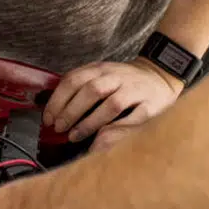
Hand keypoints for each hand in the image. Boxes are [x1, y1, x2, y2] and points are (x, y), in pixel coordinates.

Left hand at [43, 60, 182, 143]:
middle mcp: (116, 76)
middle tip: (58, 129)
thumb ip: (79, 88)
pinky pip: (133, 118)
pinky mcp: (151, 105)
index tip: (48, 118)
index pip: (73, 80)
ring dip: (90, 122)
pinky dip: (116, 129)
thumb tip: (53, 110)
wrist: (160, 74)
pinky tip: (102, 139)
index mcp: (100, 68)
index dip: (57, 100)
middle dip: (70, 112)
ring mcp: (134, 90)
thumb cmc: (122, 81)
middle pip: (90, 91)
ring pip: (111, 105)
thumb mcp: (100, 75)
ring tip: (74, 136)